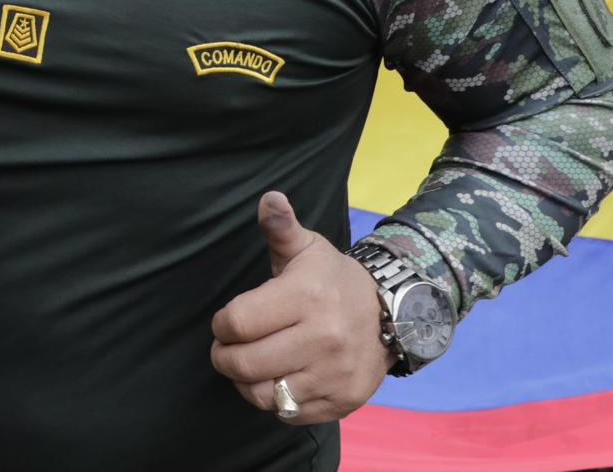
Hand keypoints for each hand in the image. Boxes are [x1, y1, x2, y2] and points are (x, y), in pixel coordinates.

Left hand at [210, 192, 393, 424]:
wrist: (392, 314)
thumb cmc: (333, 279)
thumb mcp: (308, 248)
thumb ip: (281, 227)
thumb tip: (269, 199)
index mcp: (306, 297)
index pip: (237, 322)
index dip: (221, 325)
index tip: (226, 322)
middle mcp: (323, 338)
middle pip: (245, 363)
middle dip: (224, 357)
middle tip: (225, 350)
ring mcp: (335, 374)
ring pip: (264, 394)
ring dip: (245, 383)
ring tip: (247, 367)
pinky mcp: (343, 401)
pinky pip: (290, 413)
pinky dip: (274, 401)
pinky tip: (274, 381)